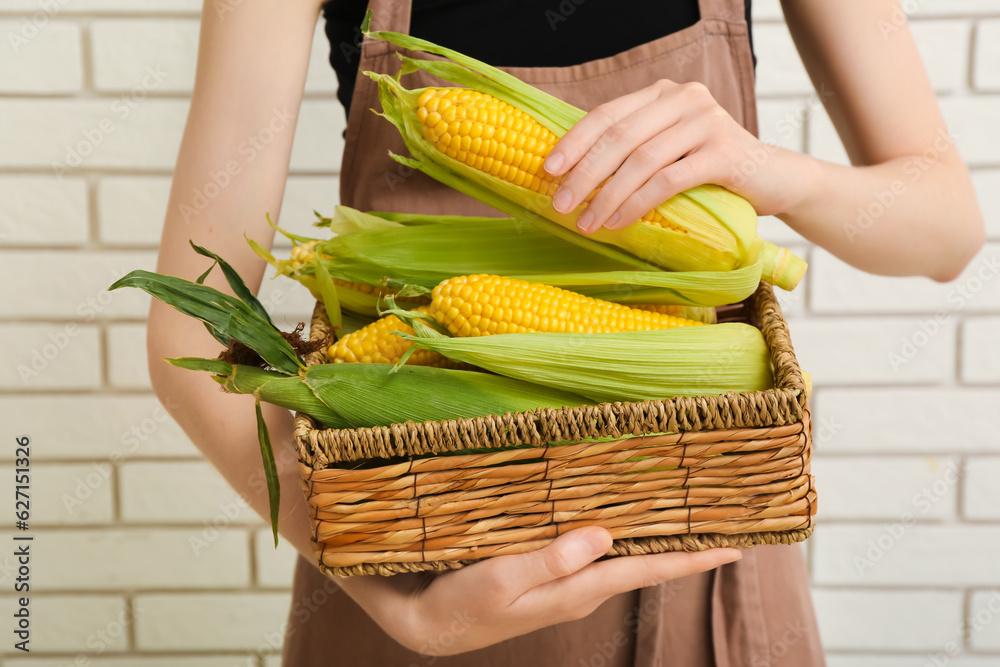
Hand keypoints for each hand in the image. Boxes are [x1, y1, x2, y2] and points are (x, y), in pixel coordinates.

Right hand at [354, 526, 740, 655]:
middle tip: (721, 518)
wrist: (429, 624)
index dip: (690, 558)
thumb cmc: (461, 602)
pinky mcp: (550, 574)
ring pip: (622, 556)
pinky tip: (620, 517)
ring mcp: (567, 583)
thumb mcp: (501, 580)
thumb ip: (550, 559)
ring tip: (683, 512)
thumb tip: (602, 536)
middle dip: (683, 544)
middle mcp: (581, 588)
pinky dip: (619, 535)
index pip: (646, 571)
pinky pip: (597, 553)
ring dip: (654, 537)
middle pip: (643, 563)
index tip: (732, 547)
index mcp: (577, 589)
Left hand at [543, 79, 802, 232]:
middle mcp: (684, 99)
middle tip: (560, 204)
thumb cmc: (710, 170)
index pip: (608, 113)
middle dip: (584, 173)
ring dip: (607, 195)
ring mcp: (706, 123)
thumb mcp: (668, 150)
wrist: (774, 179)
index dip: (574, 141)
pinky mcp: (722, 153)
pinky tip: (618, 222)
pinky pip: (667, 180)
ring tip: (586, 222)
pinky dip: (637, 204)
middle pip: (619, 136)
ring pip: (641, 160)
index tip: (547, 170)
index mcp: (663, 94)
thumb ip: (633, 149)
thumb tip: (572, 176)